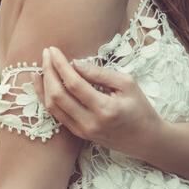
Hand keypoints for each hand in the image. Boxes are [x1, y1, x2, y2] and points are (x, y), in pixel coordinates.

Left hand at [31, 46, 162, 159]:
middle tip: (46, 53)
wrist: (146, 139)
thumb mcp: (127, 83)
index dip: (60, 65)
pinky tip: (43, 85)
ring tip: (42, 66)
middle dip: (48, 71)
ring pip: (53, 108)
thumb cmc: (140, 107)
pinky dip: (46, 98)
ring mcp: (83, 132)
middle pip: (58, 96)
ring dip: (44, 85)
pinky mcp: (79, 135)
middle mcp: (90, 123)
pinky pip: (56, 116)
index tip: (53, 49)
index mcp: (105, 108)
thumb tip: (75, 63)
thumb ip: (100, 73)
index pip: (74, 84)